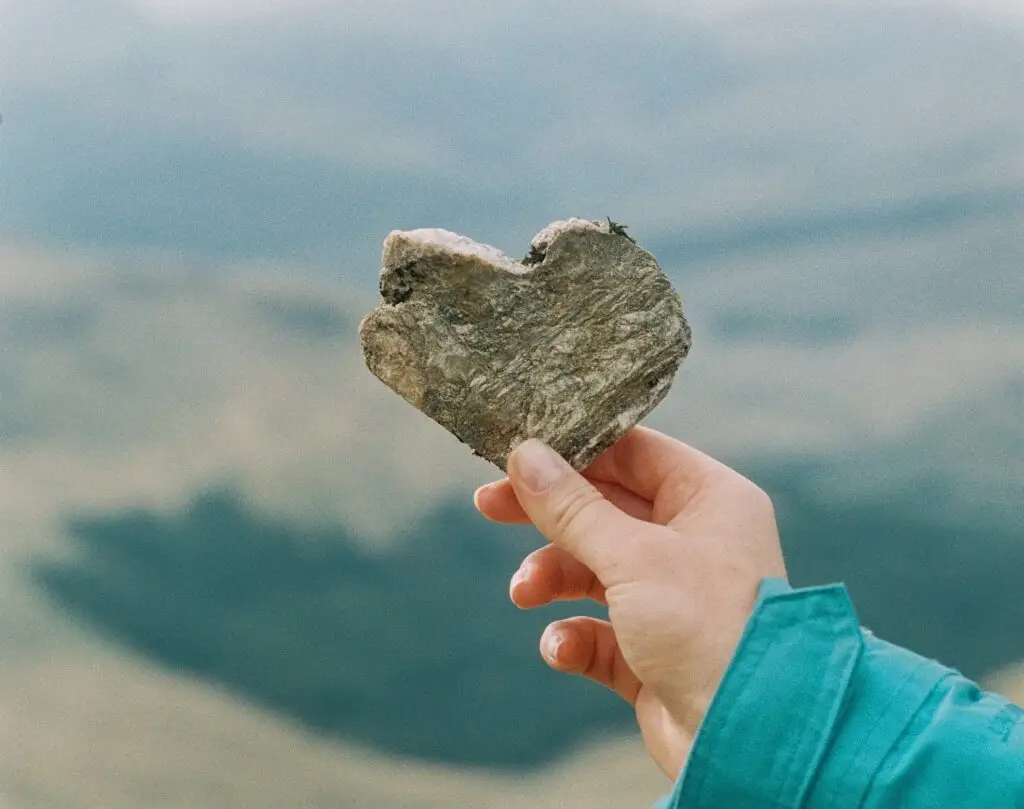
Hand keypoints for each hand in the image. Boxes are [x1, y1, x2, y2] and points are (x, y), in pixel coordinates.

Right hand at [474, 427, 785, 778]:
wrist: (748, 739)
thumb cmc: (707, 630)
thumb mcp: (633, 557)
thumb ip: (573, 507)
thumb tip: (524, 456)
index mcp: (710, 500)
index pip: (633, 453)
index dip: (574, 450)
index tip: (516, 454)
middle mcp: (694, 541)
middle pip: (603, 508)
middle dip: (546, 514)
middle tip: (488, 505)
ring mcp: (673, 598)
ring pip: (593, 569)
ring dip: (553, 578)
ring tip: (525, 592)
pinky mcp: (653, 651)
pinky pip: (598, 630)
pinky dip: (573, 636)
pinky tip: (562, 648)